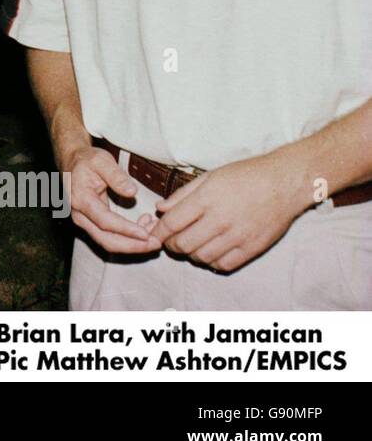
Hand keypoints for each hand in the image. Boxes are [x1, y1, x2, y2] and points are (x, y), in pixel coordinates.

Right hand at [62, 145, 162, 254]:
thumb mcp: (101, 161)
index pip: (105, 221)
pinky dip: (128, 240)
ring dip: (133, 244)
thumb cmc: (87, 160)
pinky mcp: (92, 224)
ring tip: (154, 236)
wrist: (72, 162)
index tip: (145, 234)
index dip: (126, 230)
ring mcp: (85, 222)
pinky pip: (110, 238)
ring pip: (109, 243)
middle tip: (156, 243)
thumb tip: (132, 192)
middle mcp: (80, 216)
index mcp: (81, 199)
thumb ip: (116, 176)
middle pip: (106, 240)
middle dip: (133, 245)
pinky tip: (144, 230)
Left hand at [144, 151, 309, 272]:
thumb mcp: (209, 177)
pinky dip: (211, 262)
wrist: (284, 183)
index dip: (158, 232)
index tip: (155, 233)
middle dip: (171, 245)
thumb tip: (160, 209)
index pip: (172, 224)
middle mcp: (220, 220)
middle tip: (171, 240)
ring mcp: (237, 237)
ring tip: (191, 245)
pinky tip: (210, 252)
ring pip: (201, 257)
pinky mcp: (252, 248)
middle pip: (183, 244)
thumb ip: (182, 194)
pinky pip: (224, 265)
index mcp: (206, 199)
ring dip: (190, 254)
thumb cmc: (245, 175)